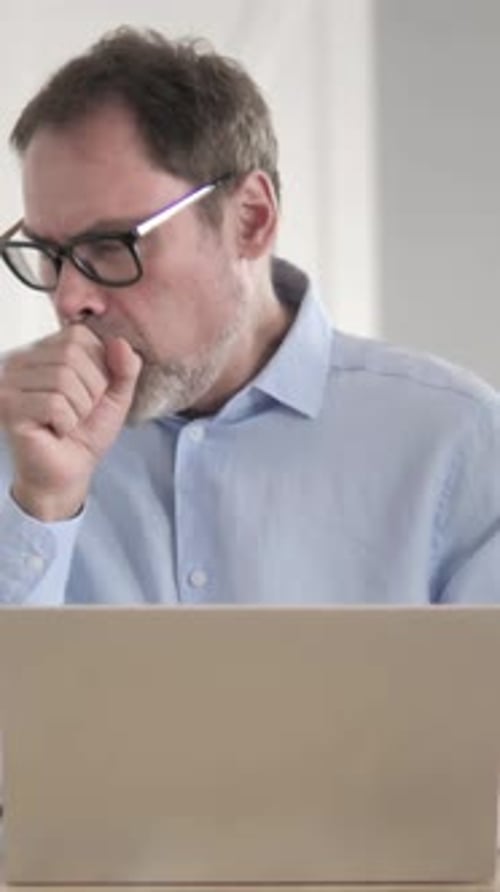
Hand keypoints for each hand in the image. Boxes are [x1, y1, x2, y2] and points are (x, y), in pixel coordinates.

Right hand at [0, 324, 141, 519]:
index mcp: (44, 351)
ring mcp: (9, 382)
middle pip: (71, 355)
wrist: (68, 474)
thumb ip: (125, 367)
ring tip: (67, 423)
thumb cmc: (85, 434)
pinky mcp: (7, 406)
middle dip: (90, 391)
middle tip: (78, 413)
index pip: (78, 335)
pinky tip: (55, 432)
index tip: (89, 394)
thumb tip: (121, 342)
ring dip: (78, 410)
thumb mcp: (116, 396)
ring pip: (63, 379)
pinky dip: (66, 423)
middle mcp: (20, 361)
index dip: (97, 368)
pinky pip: (54, 404)